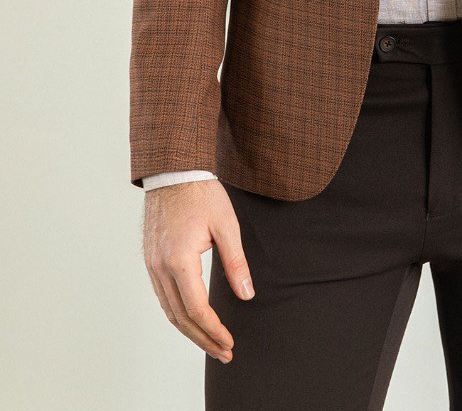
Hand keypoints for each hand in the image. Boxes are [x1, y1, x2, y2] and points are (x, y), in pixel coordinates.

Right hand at [142, 178, 254, 362]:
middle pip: (180, 317)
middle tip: (224, 353)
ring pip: (169, 311)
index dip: (214, 330)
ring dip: (190, 331)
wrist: (174, 172)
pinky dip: (179, 315)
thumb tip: (247, 295)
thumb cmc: (202, 195)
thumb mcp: (226, 225)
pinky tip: (193, 321)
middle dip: (203, 339)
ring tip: (211, 343)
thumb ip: (236, 263)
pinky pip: (163, 298)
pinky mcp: (151, 261)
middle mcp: (160, 267)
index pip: (196, 308)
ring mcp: (152, 265)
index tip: (229, 342)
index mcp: (179, 260)